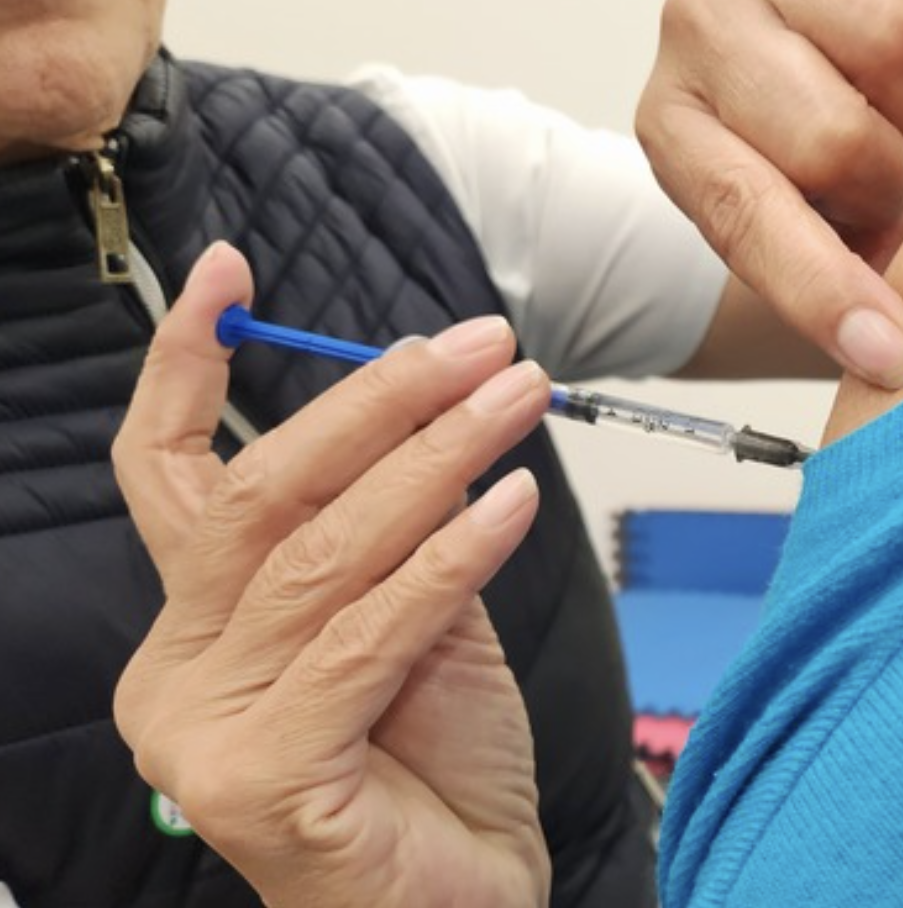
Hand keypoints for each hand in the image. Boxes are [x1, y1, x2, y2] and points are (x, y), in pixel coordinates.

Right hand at [112, 243, 550, 907]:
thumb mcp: (419, 627)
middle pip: (258, 496)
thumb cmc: (442, 773)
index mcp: (196, 627)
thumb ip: (398, 536)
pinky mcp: (259, 777)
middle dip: (375, 403)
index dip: (191, 367)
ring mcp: (203, 730)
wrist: (466, 906)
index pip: (171, 476)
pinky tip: (512, 500)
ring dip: (433, 459)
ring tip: (517, 397)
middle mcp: (175, 671)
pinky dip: (450, 558)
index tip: (229, 271)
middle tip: (478, 344)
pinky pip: (368, 632)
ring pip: (321, 553)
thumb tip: (427, 424)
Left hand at [637, 0, 902, 389]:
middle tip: (878, 195)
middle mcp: (700, 32)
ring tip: (888, 122)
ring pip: (898, 57)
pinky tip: (893, 68)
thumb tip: (894, 344)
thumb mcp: (778, 209)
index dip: (823, 291)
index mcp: (673, 126)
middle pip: (837, 142)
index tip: (888, 355)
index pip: (746, 215)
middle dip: (884, 189)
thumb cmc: (784, 140)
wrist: (789, 36)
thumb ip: (823, 264)